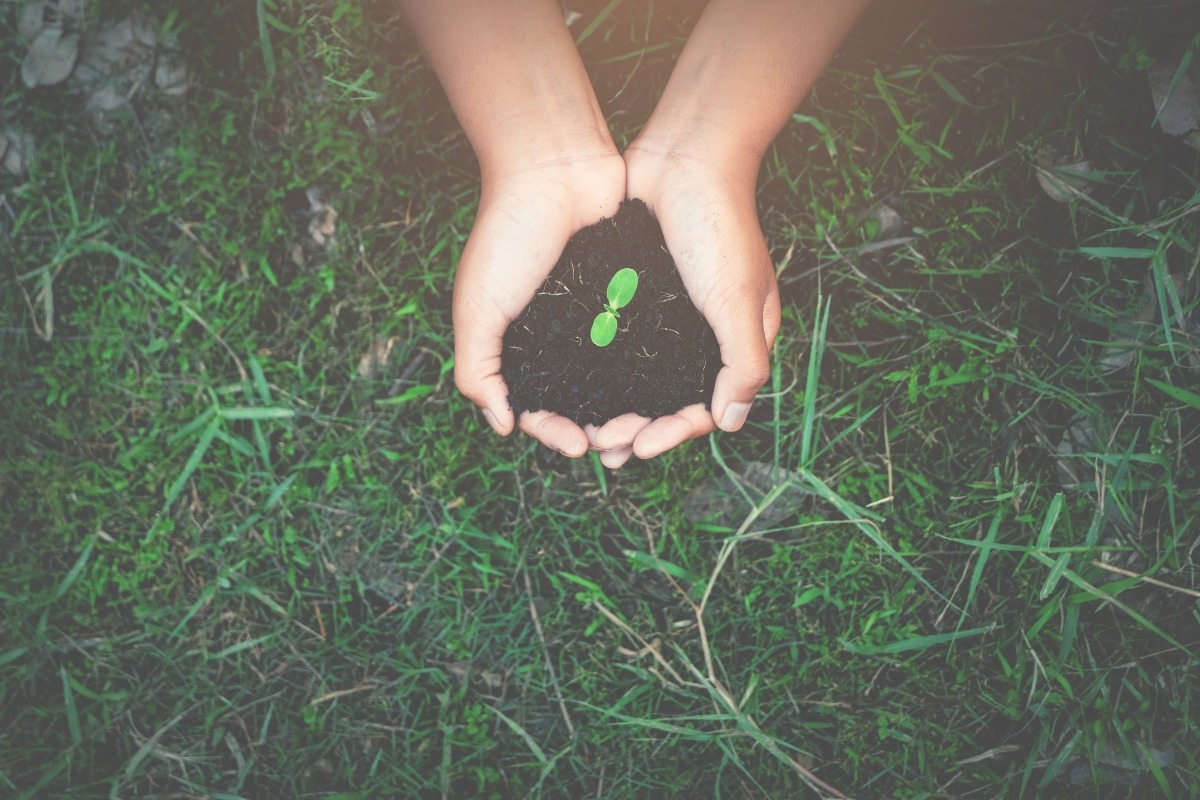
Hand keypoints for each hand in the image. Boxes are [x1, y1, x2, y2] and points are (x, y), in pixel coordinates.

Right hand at [454, 153, 625, 456]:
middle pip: (581, 403)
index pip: (535, 409)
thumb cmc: (507, 235)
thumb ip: (478, 370)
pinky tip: (666, 387)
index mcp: (517, 346)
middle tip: (622, 439)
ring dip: (630, 408)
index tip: (579, 447)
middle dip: (600, 428)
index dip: (554, 433)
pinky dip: (651, 368)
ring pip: (616, 381)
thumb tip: (503, 426)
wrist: (555, 168)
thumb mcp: (477, 308)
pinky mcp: (628, 297)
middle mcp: (556, 338)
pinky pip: (641, 342)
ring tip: (648, 424)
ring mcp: (594, 320)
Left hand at [586, 146, 780, 468]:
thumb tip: (731, 422)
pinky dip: (603, 369)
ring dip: (616, 407)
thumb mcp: (737, 299)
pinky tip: (575, 384)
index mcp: (738, 340)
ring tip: (586, 428)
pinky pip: (621, 344)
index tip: (639, 446)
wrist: (683, 157)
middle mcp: (703, 335)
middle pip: (670, 401)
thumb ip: (742, 362)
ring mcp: (669, 317)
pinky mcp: (639, 296)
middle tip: (603, 446)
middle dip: (639, 429)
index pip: (709, 407)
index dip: (675, 433)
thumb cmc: (719, 226)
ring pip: (641, 379)